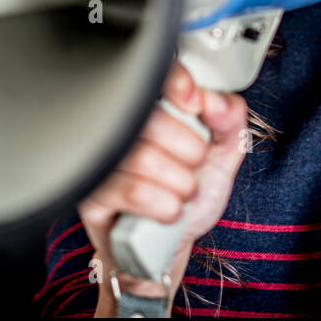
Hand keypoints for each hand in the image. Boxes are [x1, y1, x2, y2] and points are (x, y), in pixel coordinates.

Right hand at [77, 60, 248, 288]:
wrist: (167, 247)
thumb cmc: (187, 194)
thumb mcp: (221, 155)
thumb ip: (230, 121)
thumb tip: (217, 102)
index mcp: (150, 106)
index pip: (153, 72)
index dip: (177, 82)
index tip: (194, 104)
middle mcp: (118, 126)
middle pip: (152, 120)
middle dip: (190, 151)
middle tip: (194, 166)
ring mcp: (100, 158)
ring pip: (143, 157)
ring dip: (180, 183)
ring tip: (183, 192)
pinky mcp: (90, 193)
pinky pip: (132, 190)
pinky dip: (165, 205)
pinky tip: (168, 210)